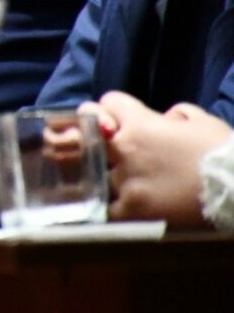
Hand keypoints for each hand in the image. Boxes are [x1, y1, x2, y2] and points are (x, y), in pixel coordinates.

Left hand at [88, 92, 233, 226]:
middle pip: (91, 135)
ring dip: (115, 176)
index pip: (108, 103)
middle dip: (102, 139)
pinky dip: (117, 206)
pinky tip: (130, 205)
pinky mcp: (132, 210)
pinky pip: (109, 206)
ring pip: (101, 173)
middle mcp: (125, 150)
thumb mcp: (202, 122)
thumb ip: (176, 115)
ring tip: (136, 183)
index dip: (116, 110)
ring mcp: (126, 181)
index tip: (123, 119)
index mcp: (140, 124)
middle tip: (119, 151)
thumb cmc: (223, 154)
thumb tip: (165, 119)